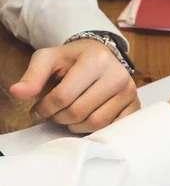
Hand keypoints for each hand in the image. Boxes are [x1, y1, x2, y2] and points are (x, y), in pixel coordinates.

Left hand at [10, 39, 139, 132]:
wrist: (100, 55)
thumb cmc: (73, 59)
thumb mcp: (49, 58)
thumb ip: (33, 75)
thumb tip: (18, 92)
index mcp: (96, 60)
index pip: (63, 96)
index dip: (45, 108)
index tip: (38, 108)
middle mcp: (117, 74)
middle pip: (78, 112)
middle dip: (59, 117)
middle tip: (55, 112)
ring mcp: (128, 90)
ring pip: (95, 123)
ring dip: (75, 125)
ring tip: (70, 114)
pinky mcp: (134, 103)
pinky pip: (112, 128)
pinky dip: (95, 130)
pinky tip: (86, 118)